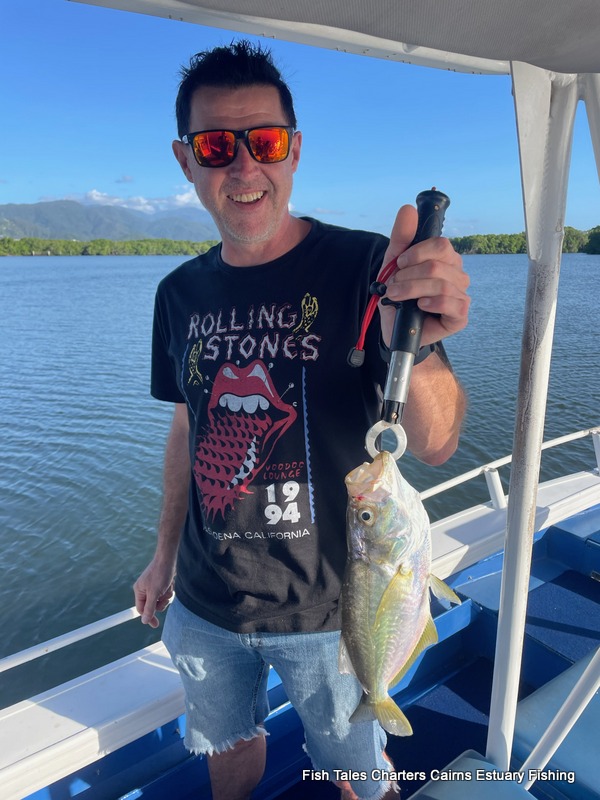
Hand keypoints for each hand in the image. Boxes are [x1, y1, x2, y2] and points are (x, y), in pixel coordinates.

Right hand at [133, 557, 174, 627]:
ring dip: (166, 595)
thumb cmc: (160, 574)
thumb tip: (144, 621)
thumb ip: (149, 608)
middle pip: (152, 606)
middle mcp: (145, 590)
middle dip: (161, 602)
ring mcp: (153, 587)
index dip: (148, 616)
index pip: (141, 609)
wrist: (168, 560)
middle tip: (164, 596)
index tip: (155, 624)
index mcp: (139, 591)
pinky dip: (169, 590)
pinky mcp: (161, 585)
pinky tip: (170, 583)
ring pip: (160, 600)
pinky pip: (165, 594)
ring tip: (167, 586)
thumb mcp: (155, 593)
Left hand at [379, 205, 469, 347]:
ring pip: (442, 284)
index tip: (400, 263)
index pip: (441, 245)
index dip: (417, 252)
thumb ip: (401, 237)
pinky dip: (433, 303)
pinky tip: (420, 306)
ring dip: (413, 289)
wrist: (393, 327)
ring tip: (398, 296)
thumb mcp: (393, 264)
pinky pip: (453, 303)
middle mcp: (457, 275)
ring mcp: (460, 295)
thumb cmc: (397, 294)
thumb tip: (408, 209)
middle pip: (437, 266)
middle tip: (393, 285)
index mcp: (445, 259)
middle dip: (409, 276)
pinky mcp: (460, 315)